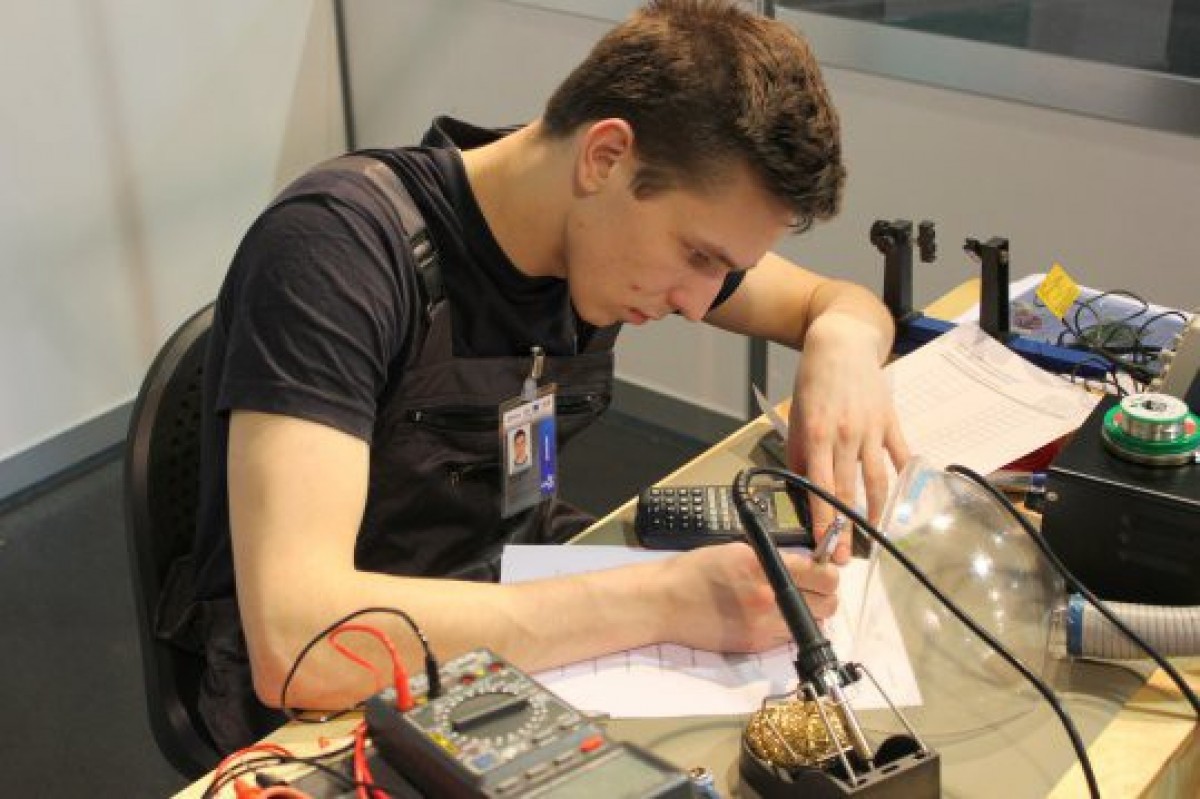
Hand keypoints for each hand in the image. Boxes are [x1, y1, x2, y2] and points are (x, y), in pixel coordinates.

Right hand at [652, 542, 838, 652]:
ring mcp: (764, 626)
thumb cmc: (695, 571)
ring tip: (792, 604)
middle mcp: (769, 598)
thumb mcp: (737, 551)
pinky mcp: (755, 645)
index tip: (822, 571)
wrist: (664, 602)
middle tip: (812, 588)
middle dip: (825, 595)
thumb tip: (804, 566)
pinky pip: (788, 639)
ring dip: (809, 614)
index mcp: (763, 567)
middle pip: (827, 604)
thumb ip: (773, 559)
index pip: (822, 575)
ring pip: (813, 625)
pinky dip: (788, 628)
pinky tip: (771, 617)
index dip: (828, 573)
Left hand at [789, 313, 909, 563]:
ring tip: (872, 539)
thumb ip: (800, 454)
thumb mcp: (797, 416)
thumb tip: (803, 488)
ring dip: (875, 513)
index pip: (820, 488)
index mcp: (818, 435)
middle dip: (845, 528)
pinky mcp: (891, 422)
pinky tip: (905, 503)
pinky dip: (904, 480)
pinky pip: (900, 456)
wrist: (841, 344)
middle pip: (847, 491)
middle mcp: (846, 435)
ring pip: (877, 480)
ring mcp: (872, 430)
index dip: (823, 520)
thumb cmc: (813, 381)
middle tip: (843, 558)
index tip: (823, 546)